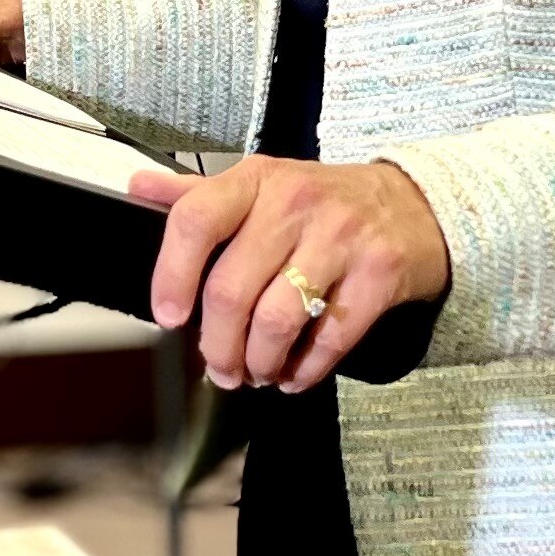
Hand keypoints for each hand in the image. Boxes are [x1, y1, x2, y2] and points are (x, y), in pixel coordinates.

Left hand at [130, 157, 451, 394]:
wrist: (415, 205)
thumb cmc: (327, 202)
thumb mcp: (264, 186)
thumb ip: (201, 195)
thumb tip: (139, 189)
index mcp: (258, 181)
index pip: (196, 221)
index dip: (172, 275)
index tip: (169, 316)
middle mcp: (296, 204)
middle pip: (232, 289)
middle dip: (218, 345)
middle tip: (219, 367)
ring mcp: (341, 238)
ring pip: (277, 320)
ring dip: (259, 362)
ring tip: (256, 372)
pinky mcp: (379, 274)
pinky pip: (330, 338)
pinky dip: (306, 370)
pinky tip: (294, 375)